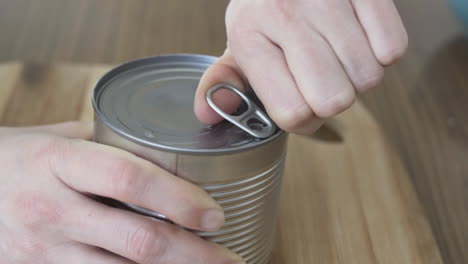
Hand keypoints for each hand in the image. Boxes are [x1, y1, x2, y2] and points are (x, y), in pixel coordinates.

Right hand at [0, 121, 242, 263]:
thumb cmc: (11, 157)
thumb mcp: (53, 138)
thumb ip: (106, 144)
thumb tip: (159, 150)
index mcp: (58, 162)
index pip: (128, 179)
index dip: (177, 199)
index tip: (214, 213)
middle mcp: (52, 209)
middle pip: (137, 239)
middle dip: (192, 254)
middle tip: (230, 257)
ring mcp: (45, 249)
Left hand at [195, 0, 407, 133]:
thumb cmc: (268, 9)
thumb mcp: (240, 43)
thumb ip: (223, 82)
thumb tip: (207, 114)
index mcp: (248, 35)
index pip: (292, 113)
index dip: (303, 121)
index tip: (302, 106)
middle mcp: (284, 14)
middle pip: (334, 101)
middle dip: (332, 102)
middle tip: (322, 81)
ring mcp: (327, 0)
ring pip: (367, 78)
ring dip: (357, 77)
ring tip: (337, 55)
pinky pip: (393, 48)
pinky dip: (381, 53)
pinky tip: (358, 39)